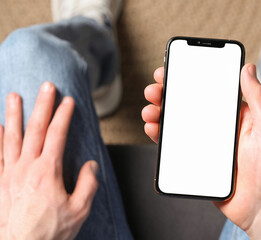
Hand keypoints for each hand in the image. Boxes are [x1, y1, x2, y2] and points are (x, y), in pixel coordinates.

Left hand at [0, 82, 97, 239]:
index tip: (68, 101)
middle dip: (42, 105)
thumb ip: (87, 184)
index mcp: (47, 172)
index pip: (57, 135)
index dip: (63, 115)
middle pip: (34, 129)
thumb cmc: (49, 232)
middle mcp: (26, 168)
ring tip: (15, 97)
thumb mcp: (79, 210)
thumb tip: (90, 165)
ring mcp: (9, 173)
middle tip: (46, 86)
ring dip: (14, 115)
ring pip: (11, 137)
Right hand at [142, 64, 260, 238]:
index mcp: (234, 114)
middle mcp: (218, 126)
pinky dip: (161, 135)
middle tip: (155, 89)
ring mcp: (205, 143)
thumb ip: (258, 97)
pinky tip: (153, 128)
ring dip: (160, 113)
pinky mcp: (197, 160)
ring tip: (150, 110)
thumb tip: (249, 68)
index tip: (172, 68)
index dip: (189, 77)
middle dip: (168, 93)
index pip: (208, 89)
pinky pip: (175, 145)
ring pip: (177, 123)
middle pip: (188, 104)